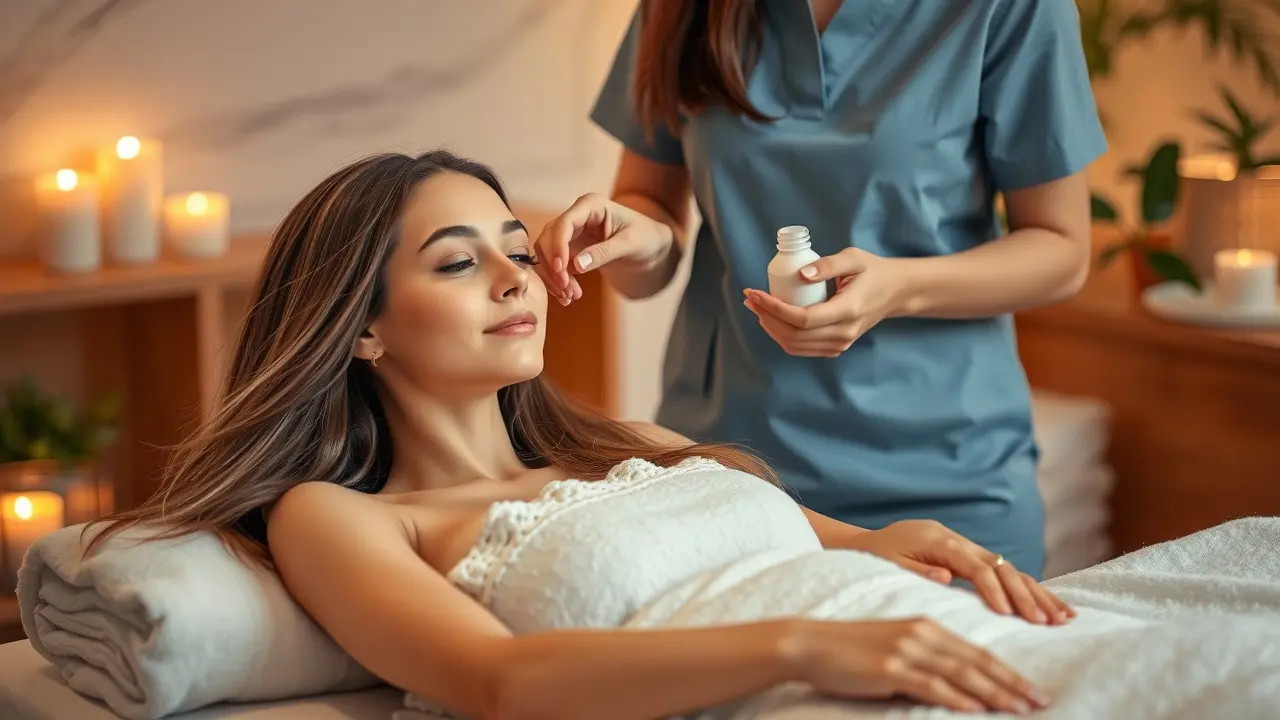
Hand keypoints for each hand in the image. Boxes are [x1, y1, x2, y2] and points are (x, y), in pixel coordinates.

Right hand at [532, 193, 673, 305]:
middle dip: (553, 265)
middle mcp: (576, 216)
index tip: (562, 270)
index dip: (557, 246)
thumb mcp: (630, 244)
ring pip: (547, 253)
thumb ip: (604, 253)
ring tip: (570, 296)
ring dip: (554, 276)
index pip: (564, 223)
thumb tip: (576, 266)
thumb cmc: (645, 237)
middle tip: (566, 289)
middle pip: (549, 237)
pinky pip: (554, 264)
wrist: (650, 246)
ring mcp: (571, 232)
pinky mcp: (569, 249)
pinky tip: (568, 296)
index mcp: (591, 205)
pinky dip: (557, 280)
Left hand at [743, 247, 904, 356]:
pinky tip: (772, 319)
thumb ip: (828, 264)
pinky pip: (802, 348)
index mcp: (848, 310)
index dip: (774, 308)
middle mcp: (844, 333)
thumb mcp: (854, 258)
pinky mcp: (835, 347)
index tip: (756, 293)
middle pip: (794, 335)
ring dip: (770, 328)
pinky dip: (782, 336)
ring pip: (794, 345)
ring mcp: (840, 343)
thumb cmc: (873, 271)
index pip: (803, 319)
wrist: (895, 292)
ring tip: (757, 307)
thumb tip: (800, 274)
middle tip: (751, 298)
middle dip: (766, 317)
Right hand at [788, 617, 1049, 713]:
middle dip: (1012, 683)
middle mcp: (922, 633)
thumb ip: (925, 656)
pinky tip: (975, 709)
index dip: (1008, 671)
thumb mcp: (894, 645)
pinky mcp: (890, 667)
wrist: (810, 643)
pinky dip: (956, 698)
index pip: (976, 651)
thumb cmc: (850, 649)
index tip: (1032, 689)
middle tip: (1041, 701)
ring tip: (1020, 709)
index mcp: (926, 625)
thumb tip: (954, 682)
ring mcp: (906, 650)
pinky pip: (930, 685)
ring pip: (961, 673)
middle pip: (977, 661)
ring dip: (994, 693)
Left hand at [850, 520, 1074, 625]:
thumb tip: (948, 577)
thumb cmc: (875, 556)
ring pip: (1008, 567)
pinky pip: (1001, 570)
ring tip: (1063, 616)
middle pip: (1001, 565)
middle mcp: (957, 540)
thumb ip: (917, 570)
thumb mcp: (888, 563)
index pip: (975, 566)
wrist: (866, 541)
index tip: (1009, 615)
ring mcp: (965, 546)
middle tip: (1047, 621)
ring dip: (1036, 592)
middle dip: (1026, 594)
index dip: (994, 590)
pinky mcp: (967, 555)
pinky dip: (1025, 587)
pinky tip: (1046, 605)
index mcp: (939, 540)